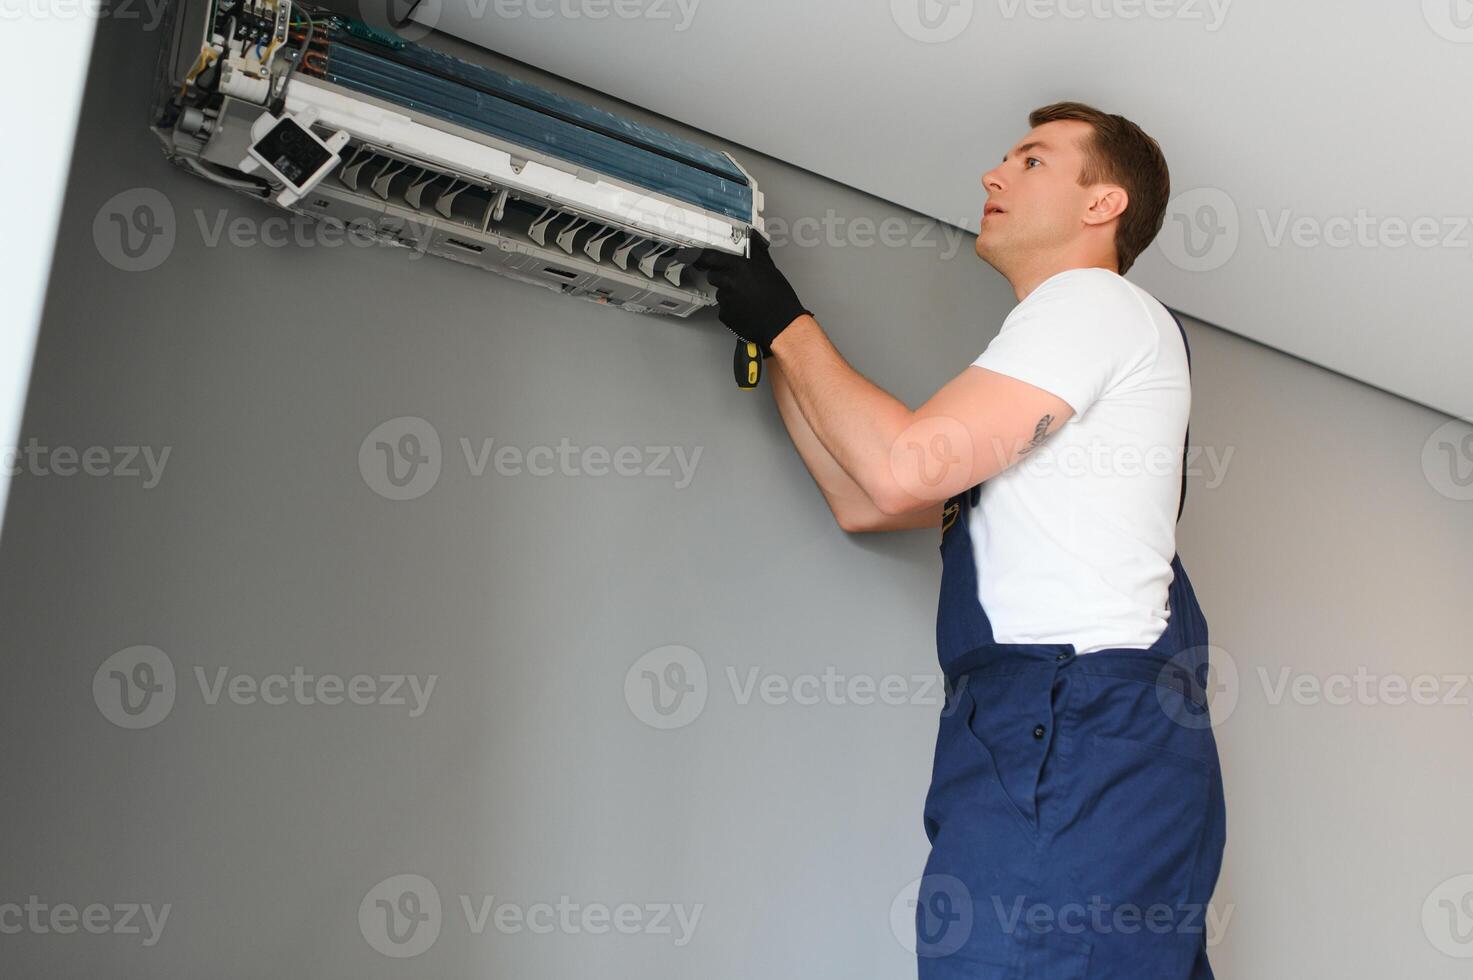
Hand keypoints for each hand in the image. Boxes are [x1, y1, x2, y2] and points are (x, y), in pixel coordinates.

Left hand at [692, 234, 811, 357]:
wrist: (781, 325)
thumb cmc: (779, 298)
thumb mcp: (770, 269)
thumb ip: (757, 254)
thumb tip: (753, 240)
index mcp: (739, 268)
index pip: (711, 257)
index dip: (701, 256)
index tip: (695, 256)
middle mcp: (729, 282)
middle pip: (713, 276)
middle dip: (722, 277)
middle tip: (738, 282)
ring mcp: (725, 300)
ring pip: (720, 293)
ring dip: (728, 294)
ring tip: (747, 299)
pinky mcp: (725, 316)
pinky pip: (723, 309)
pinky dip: (731, 309)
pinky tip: (745, 310)